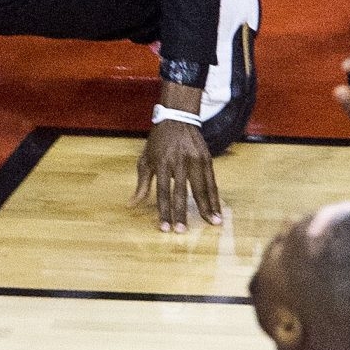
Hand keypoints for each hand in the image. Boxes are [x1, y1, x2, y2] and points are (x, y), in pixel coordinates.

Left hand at [132, 113, 220, 231]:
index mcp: (162, 163)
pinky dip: (215, 196)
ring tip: (212, 223)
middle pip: (181, 192)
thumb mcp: (145, 159)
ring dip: (207, 207)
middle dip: (182, 213)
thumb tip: (131, 204)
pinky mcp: (206, 158)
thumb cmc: (158, 141)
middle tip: (183, 231)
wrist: (178, 118)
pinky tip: (217, 209)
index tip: (165, 228)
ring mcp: (194, 159)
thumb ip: (141, 183)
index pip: (162, 192)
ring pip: (201, 188)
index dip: (164, 211)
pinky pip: (211, 181)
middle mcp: (179, 161)